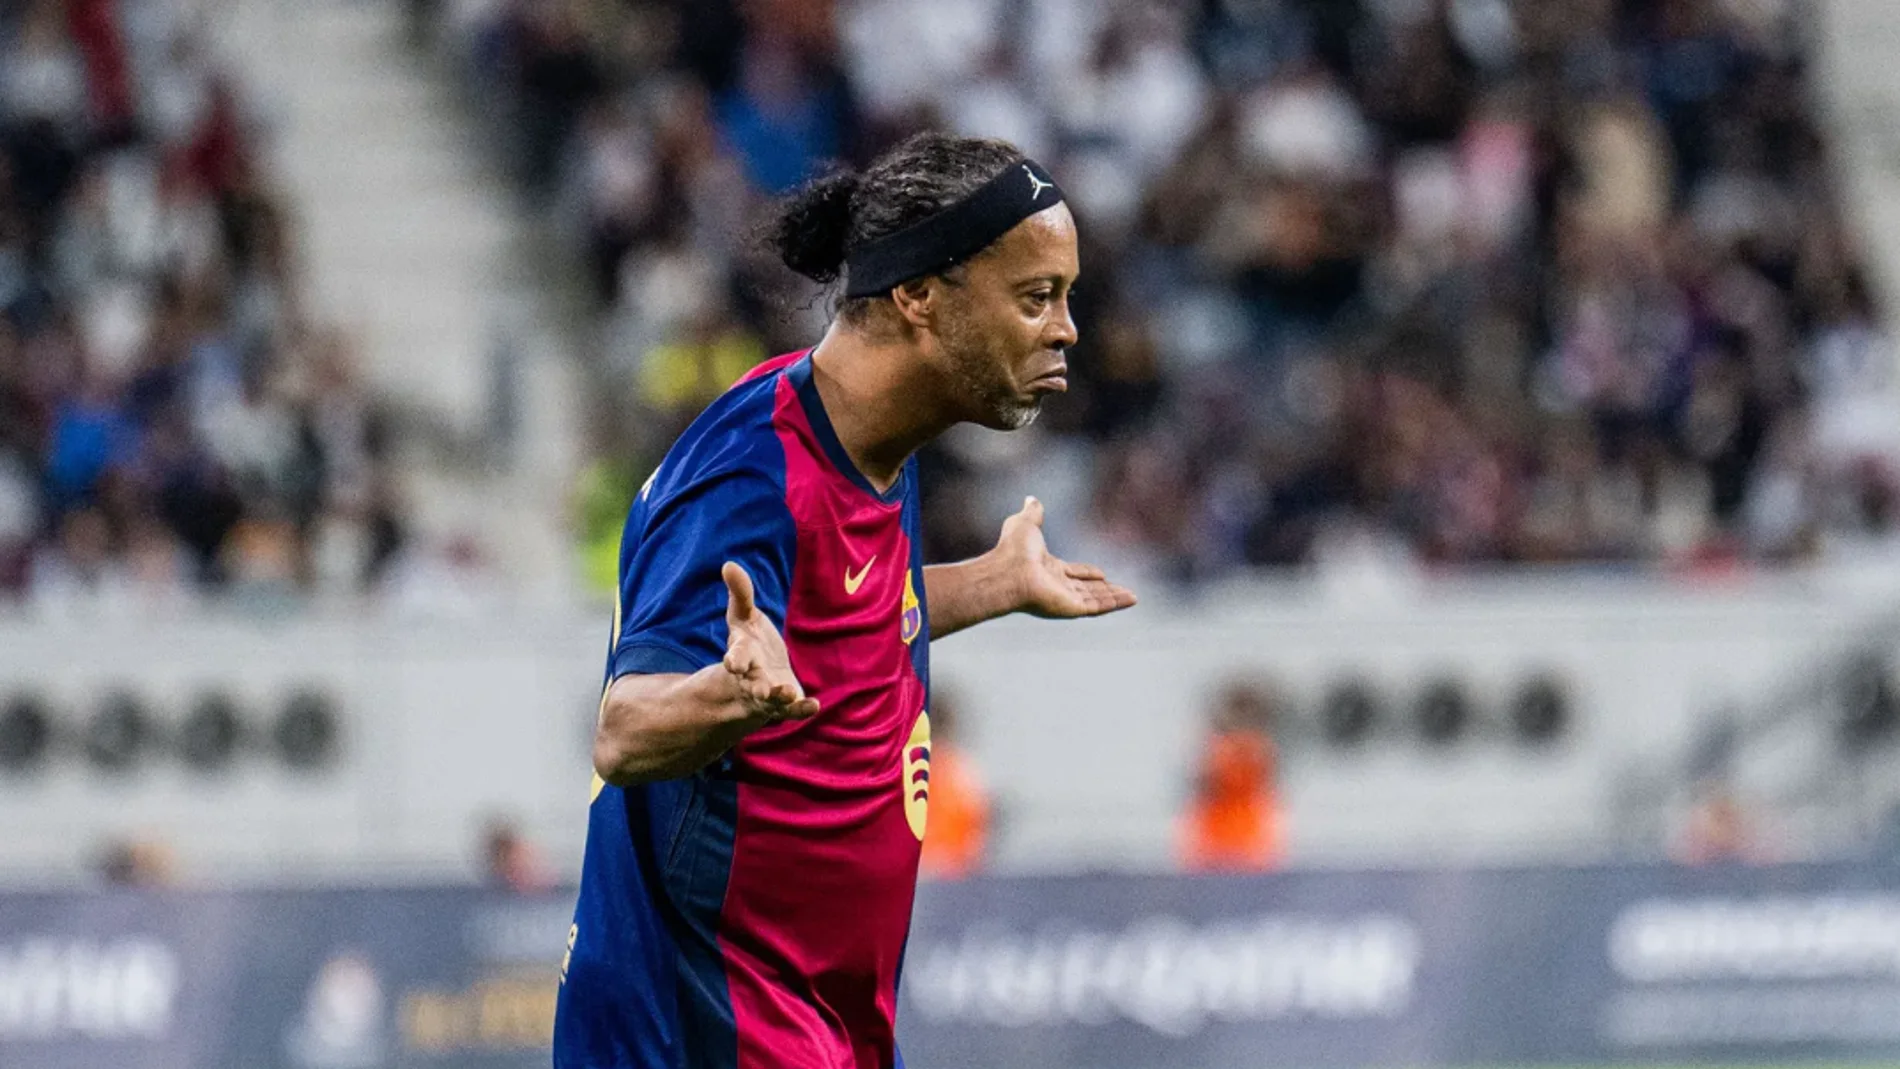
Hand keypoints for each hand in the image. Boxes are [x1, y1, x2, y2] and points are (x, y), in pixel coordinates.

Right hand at [721, 562, 819, 723]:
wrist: (757, 674)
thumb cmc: (749, 642)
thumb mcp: (743, 616)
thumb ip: (739, 593)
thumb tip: (729, 564)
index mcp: (742, 655)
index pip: (737, 657)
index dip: (735, 660)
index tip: (732, 664)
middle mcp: (753, 677)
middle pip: (753, 684)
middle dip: (758, 687)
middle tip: (763, 690)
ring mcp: (769, 692)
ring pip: (772, 700)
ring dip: (779, 698)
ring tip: (788, 693)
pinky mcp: (786, 703)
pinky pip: (792, 710)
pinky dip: (801, 709)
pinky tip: (814, 706)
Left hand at [994, 497, 1136, 619]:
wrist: (1008, 570)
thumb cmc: (1012, 549)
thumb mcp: (1026, 523)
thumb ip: (1033, 512)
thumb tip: (1030, 498)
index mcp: (1047, 568)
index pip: (1072, 572)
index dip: (1087, 572)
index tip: (1102, 573)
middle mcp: (1056, 586)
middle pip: (1086, 589)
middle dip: (1104, 589)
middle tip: (1122, 589)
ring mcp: (1064, 599)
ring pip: (1095, 599)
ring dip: (1114, 597)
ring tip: (1133, 597)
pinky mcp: (1071, 608)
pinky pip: (1098, 607)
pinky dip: (1115, 603)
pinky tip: (1131, 600)